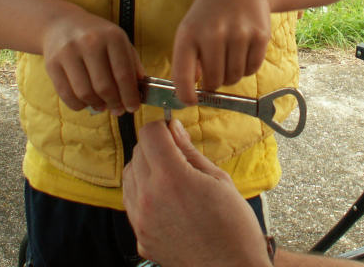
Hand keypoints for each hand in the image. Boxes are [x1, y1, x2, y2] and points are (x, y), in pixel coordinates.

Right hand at [42, 8, 142, 113]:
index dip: (130, 95)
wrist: (61, 24)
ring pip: (84, 93)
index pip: (123, 73)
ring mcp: (68, 52)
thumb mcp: (118, 41)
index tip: (133, 108)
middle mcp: (90, 42)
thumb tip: (141, 90)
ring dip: (96, 105)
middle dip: (114, 103)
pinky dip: (78, 105)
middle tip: (118, 109)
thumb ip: (132, 63)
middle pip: (104, 86)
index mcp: (112, 36)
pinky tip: (86, 102)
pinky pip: (66, 95)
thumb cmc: (96, 36)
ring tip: (102, 105)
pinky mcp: (52, 64)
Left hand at [123, 120, 271, 266]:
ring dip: (145, 169)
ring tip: (172, 178)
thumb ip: (189, 151)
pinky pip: (132, 203)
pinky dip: (143, 193)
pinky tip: (166, 198)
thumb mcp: (218, 179)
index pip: (149, 134)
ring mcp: (142, 220)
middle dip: (155, 147)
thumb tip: (174, 129)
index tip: (171, 131)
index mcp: (172, 178)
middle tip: (177, 155)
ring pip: (129, 176)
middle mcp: (150, 198)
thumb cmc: (233, 227)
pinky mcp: (140, 237)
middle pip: (137, 153)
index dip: (162, 127)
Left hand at [172, 0, 270, 103]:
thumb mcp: (191, 27)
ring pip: (234, 77)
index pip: (182, 75)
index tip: (191, 100)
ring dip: (232, 75)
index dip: (185, 94)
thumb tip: (192, 88)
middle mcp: (213, 33)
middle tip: (215, 73)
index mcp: (189, 33)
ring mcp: (238, 34)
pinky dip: (247, 67)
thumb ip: (188, 58)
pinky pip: (252, 69)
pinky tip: (243, 50)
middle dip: (214, 83)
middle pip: (214, 81)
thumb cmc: (211, 13)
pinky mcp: (260, 36)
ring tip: (229, 56)